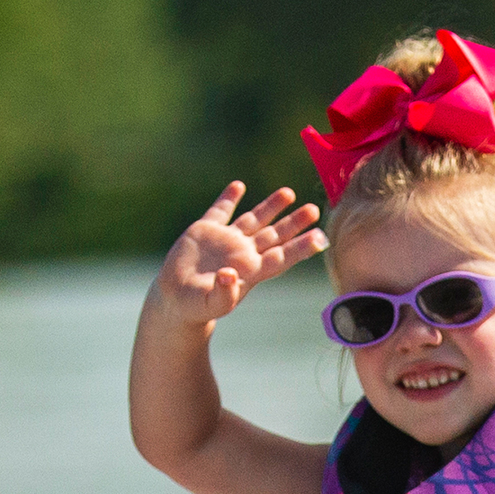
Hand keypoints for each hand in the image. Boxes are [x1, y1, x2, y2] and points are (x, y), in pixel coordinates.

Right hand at [151, 182, 326, 326]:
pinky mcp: (205, 231)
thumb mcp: (209, 305)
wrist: (175, 300)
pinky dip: (228, 198)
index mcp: (250, 271)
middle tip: (314, 209)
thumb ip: (222, 294)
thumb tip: (230, 275)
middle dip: (294, 223)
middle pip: (275, 235)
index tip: (319, 238)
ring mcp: (226, 240)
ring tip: (289, 193)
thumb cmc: (196, 308)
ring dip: (271, 206)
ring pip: (254, 220)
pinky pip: (220, 211)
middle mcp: (243, 253)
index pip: (281, 257)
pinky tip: (238, 186)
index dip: (301, 248)